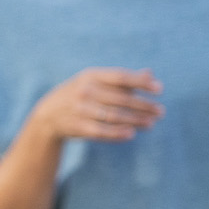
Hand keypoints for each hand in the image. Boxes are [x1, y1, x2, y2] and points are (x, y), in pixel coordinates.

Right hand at [32, 68, 163, 143]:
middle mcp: (85, 91)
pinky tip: (132, 134)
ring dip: (135, 120)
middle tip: (160, 112)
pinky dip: (117, 133)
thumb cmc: (80, 94)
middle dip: (143, 105)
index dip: (141, 82)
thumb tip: (150, 73)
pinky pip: (101, 131)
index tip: (160, 90)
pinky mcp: (78, 126)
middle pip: (121, 98)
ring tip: (151, 123)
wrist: (48, 114)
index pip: (121, 77)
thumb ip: (122, 79)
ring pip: (114, 115)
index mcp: (91, 76)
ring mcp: (81, 109)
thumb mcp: (95, 81)